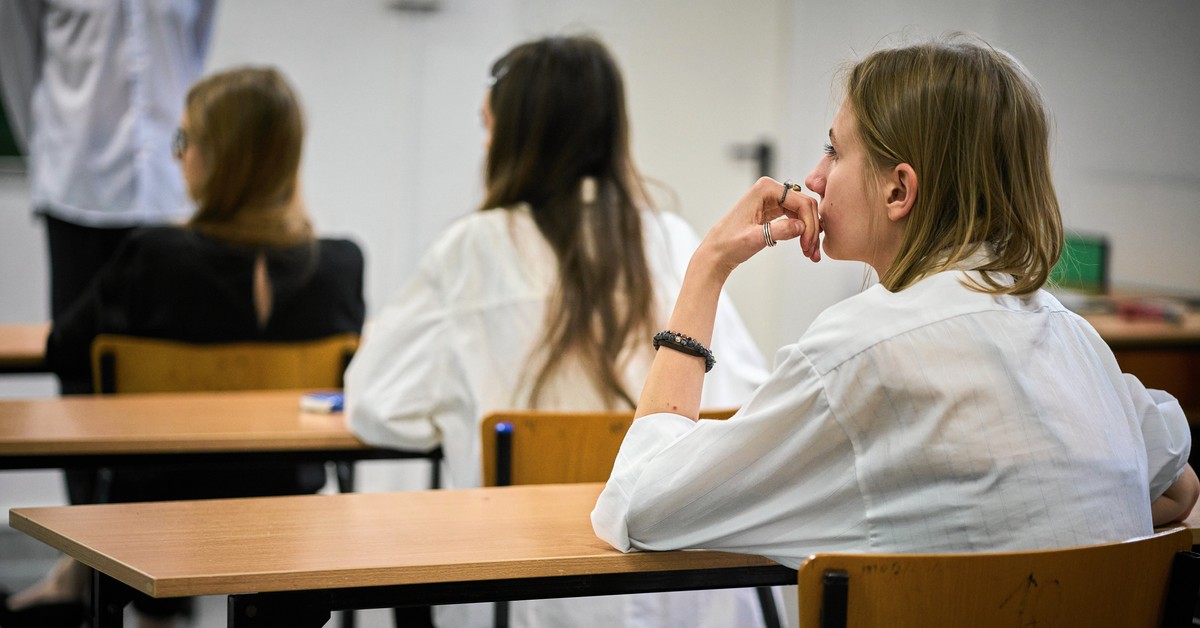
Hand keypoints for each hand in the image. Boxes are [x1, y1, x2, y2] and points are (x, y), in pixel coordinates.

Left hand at [697, 177, 820, 276]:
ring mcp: (772, 200)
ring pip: (803, 213)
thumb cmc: (728, 244)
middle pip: (805, 206)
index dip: (809, 224)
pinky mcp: (773, 211)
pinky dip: (802, 233)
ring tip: (810, 254)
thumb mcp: (753, 238)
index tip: (807, 245)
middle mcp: (770, 190)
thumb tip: (801, 227)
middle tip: (811, 252)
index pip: (801, 202)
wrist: (717, 253)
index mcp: (765, 189)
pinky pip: (795, 219)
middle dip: (811, 229)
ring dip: (809, 233)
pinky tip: (805, 248)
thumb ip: (778, 231)